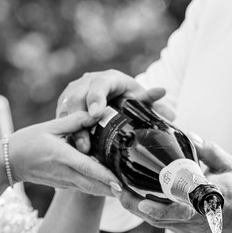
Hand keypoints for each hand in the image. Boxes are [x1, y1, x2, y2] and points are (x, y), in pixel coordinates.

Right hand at [8, 111, 121, 197]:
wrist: (10, 162)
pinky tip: (113, 186)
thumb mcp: (50, 126)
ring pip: (92, 190)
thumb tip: (95, 112)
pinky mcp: (65, 186)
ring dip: (109, 192)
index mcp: (62, 157)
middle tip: (134, 191)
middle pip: (95, 186)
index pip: (88, 168)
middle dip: (115, 190)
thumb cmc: (28, 141)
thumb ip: (74, 121)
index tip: (121, 183)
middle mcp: (66, 173)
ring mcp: (65, 182)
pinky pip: (86, 188)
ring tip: (129, 191)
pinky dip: (99, 188)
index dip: (106, 177)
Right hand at [56, 70, 173, 151]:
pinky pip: (60, 123)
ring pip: (65, 114)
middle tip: (85, 145)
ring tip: (80, 151)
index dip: (95, 98)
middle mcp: (83, 85)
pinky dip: (66, 137)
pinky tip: (72, 153)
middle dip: (78, 124)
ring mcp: (69, 97)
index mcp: (104, 79)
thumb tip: (171, 114)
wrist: (102, 93)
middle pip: (76, 101)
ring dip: (72, 134)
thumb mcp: (135, 97)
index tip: (95, 113)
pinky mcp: (61, 110)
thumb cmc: (122, 95)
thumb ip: (149, 104)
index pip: (98, 85)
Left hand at [113, 137, 231, 232]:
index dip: (160, 208)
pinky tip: (132, 195)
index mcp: (209, 202)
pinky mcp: (185, 231)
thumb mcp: (230, 167)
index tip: (142, 201)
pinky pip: (161, 222)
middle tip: (117, 188)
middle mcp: (197, 220)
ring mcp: (189, 229)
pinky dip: (146, 210)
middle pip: (160, 218)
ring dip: (136, 207)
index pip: (182, 209)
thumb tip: (190, 135)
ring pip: (157, 222)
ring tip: (118, 189)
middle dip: (136, 205)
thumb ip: (209, 152)